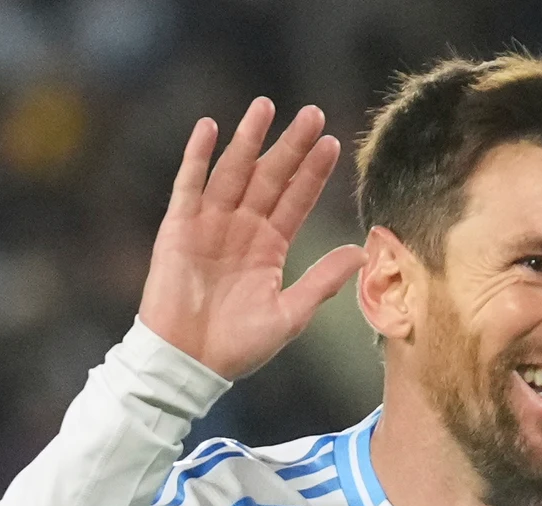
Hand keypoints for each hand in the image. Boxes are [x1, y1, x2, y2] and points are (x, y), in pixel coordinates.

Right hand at [138, 100, 366, 379]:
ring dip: (248, 139)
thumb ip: (323, 281)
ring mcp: (210, 225)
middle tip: (312, 113)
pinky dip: (198, 157)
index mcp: (270, 247)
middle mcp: (243, 229)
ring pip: (234, 172)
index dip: (313, 173)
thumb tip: (362, 253)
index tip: (332, 143)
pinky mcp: (179, 229)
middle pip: (270, 177)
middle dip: (290, 146)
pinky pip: (189, 185)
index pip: (296, 200)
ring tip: (265, 107)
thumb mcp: (290, 314)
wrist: (189, 363)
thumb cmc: (238, 346)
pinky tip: (210, 127)